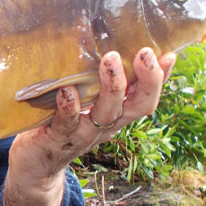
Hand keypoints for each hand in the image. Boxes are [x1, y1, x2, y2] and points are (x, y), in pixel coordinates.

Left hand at [3, 47, 175, 205]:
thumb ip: (92, 80)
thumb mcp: (83, 100)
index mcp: (116, 114)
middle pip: (138, 106)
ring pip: (107, 113)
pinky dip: (69, 106)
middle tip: (145, 53)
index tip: (170, 54)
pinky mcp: (58, 138)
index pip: (146, 96)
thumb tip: (97, 39)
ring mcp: (83, 133)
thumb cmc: (60, 123)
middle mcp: (106, 125)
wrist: (35, 166)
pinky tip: (67, 91)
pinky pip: (67, 122)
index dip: (161, 78)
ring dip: (112, 86)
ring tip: (110, 59)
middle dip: (148, 80)